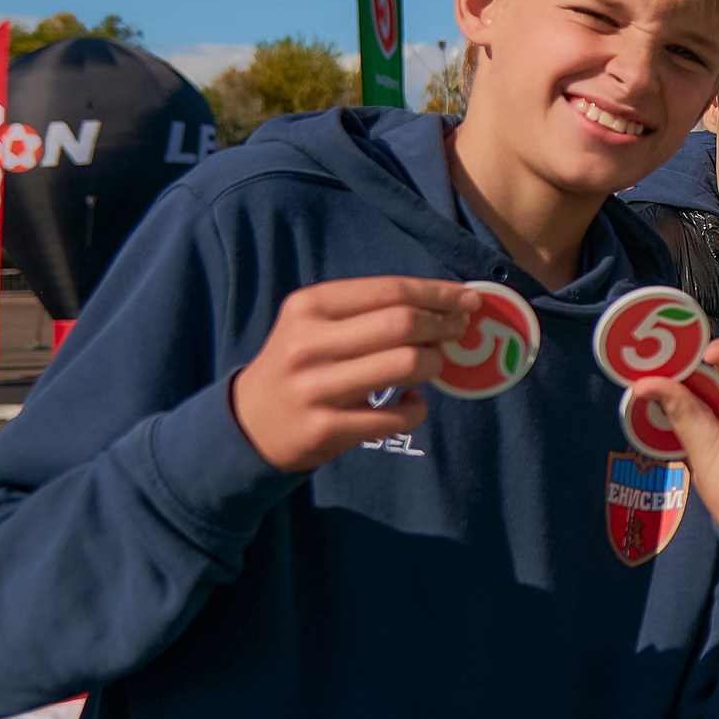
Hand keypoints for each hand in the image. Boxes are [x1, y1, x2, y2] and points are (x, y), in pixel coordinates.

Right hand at [229, 276, 472, 471]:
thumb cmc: (299, 364)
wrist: (250, 422)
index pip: (389, 290)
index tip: (468, 299)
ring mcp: (317, 388)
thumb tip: (445, 306)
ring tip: (434, 366)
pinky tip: (412, 403)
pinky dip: (417, 409)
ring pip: (405, 366)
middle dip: (443, 325)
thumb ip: (369, 312)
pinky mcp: (327, 429)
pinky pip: (396, 416)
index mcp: (309, 306)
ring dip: (435, 365)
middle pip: (403, 324)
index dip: (438, 293)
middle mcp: (309, 343)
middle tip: (459, 331)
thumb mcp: (315, 325)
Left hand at [631, 340, 718, 540]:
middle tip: (685, 347)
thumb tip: (641, 383)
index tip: (654, 352)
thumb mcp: (702, 447)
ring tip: (717, 352)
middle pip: (705, 376)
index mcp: (699, 429)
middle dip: (694, 359)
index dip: (669, 374)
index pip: (679, 393)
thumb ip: (680, 411)